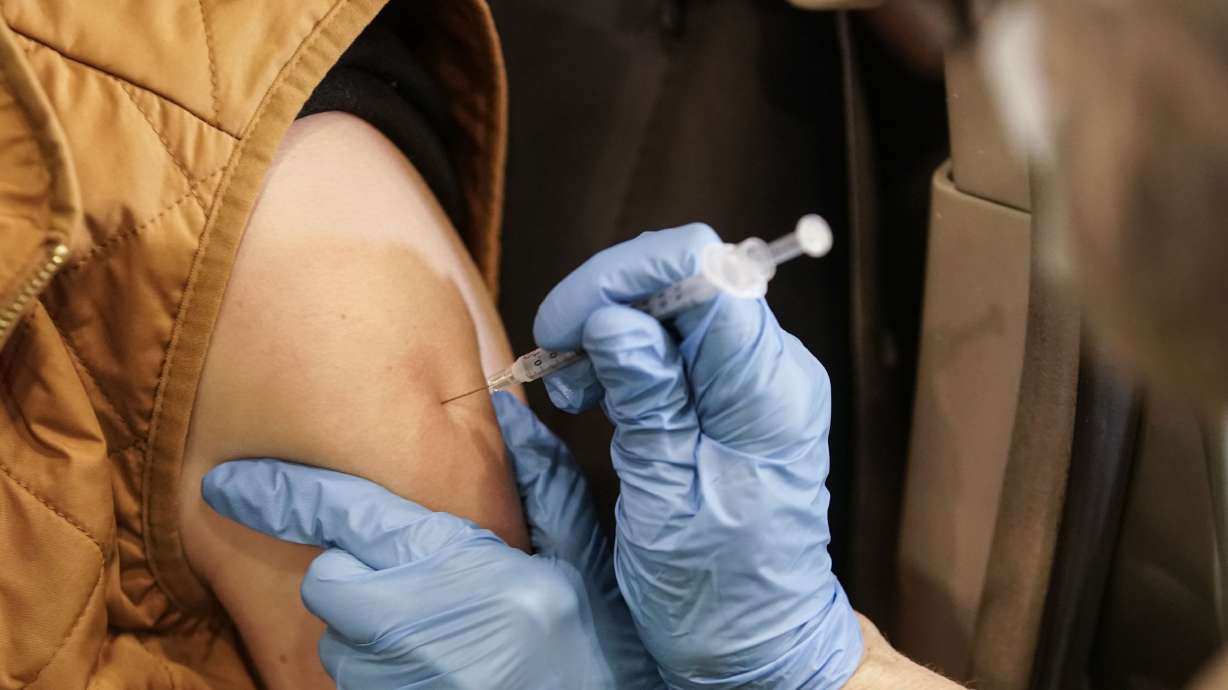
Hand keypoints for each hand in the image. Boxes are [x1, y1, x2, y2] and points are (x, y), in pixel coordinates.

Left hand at [202, 392, 659, 689]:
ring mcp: (399, 681)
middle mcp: (415, 629)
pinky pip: (356, 677)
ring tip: (431, 619)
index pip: (346, 517)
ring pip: (339, 637)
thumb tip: (507, 411)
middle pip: (327, 581)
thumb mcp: (583, 551)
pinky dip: (377, 661)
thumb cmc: (602, 641)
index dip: (285, 494)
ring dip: (364, 621)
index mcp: (462, 568)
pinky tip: (432, 656)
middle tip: (400, 567)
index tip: (233, 482)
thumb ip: (542, 479)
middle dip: (348, 568)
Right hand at [534, 224, 862, 688]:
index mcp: (767, 395)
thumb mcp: (664, 497)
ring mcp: (762, 381)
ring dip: (612, 330)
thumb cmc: (717, 589)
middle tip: (558, 363)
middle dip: (609, 304)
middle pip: (689, 282)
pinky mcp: (743, 396)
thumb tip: (614, 319)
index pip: (705, 276)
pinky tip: (600, 392)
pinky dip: (631, 355)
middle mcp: (777, 372)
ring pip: (679, 307)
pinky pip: (684, 343)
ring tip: (573, 389)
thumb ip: (647, 399)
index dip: (623, 280)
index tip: (563, 323)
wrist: (758, 638)